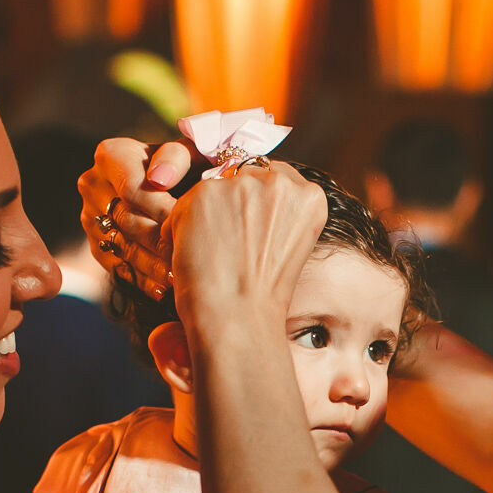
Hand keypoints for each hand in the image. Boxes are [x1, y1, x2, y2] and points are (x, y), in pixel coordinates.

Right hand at [77, 138, 194, 299]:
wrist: (168, 183)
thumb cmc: (186, 167)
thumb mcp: (187, 151)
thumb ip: (177, 157)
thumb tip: (159, 180)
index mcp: (111, 156)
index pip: (132, 189)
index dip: (161, 209)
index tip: (189, 223)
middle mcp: (93, 184)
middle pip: (128, 220)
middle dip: (161, 241)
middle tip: (190, 257)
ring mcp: (90, 217)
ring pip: (122, 246)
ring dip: (153, 266)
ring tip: (180, 278)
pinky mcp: (96, 244)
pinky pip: (117, 266)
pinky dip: (142, 280)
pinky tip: (164, 290)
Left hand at [160, 162, 326, 342]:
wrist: (238, 318)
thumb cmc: (262, 295)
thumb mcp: (288, 245)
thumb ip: (275, 210)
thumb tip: (244, 192)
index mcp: (310, 195)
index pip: (275, 176)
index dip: (257, 204)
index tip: (250, 230)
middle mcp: (280, 182)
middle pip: (244, 175)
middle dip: (232, 205)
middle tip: (230, 247)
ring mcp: (242, 184)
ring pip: (214, 188)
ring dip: (207, 215)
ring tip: (215, 254)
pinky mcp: (207, 191)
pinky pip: (186, 202)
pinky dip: (182, 228)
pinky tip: (196, 254)